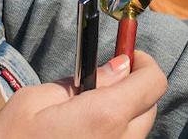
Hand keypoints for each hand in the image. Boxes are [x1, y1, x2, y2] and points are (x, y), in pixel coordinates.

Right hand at [0, 51, 165, 138]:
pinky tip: (82, 133)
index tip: (127, 56)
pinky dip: (110, 134)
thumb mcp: (33, 101)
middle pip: (149, 107)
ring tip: (84, 113)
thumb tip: (118, 68)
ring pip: (136, 131)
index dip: (144, 64)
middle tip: (102, 81)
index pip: (153, 83)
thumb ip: (81, 82)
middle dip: (133, 89)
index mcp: (104, 116)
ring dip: (122, 115)